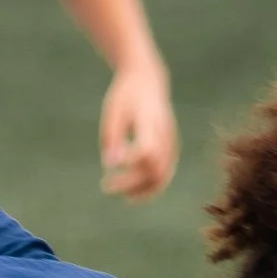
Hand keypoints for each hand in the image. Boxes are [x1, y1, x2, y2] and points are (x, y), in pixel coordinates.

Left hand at [99, 60, 176, 201]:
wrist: (147, 80)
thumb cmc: (125, 96)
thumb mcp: (113, 112)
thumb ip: (111, 138)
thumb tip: (109, 166)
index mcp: (149, 121)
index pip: (146, 150)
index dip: (131, 162)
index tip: (112, 165)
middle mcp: (164, 133)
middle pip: (154, 168)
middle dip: (131, 183)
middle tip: (105, 187)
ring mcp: (170, 141)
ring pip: (163, 175)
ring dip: (142, 190)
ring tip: (123, 197)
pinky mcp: (171, 147)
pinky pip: (165, 173)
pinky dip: (150, 187)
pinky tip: (133, 194)